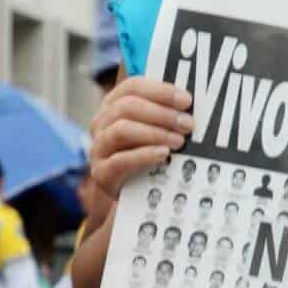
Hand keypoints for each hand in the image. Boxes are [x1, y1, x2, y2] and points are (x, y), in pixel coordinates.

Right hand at [90, 77, 193, 198]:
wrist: (127, 200)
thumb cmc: (143, 162)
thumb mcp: (152, 137)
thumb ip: (163, 119)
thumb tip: (190, 109)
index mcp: (112, 107)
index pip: (133, 87)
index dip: (160, 91)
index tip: (186, 100)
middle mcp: (101, 124)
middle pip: (127, 107)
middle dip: (162, 113)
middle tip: (188, 124)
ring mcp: (98, 148)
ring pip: (122, 130)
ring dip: (155, 133)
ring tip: (179, 141)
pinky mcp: (102, 173)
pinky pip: (120, 160)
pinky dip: (144, 155)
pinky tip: (163, 154)